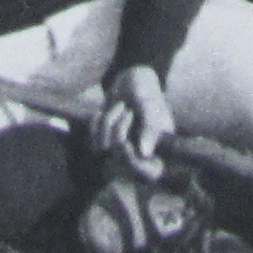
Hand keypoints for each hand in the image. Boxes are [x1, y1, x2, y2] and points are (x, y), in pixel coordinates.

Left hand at [96, 65, 175, 180]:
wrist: (131, 78)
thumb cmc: (147, 91)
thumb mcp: (150, 105)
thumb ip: (150, 127)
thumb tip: (145, 153)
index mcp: (160, 149)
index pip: (149, 174)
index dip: (133, 164)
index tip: (124, 144)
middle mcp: (141, 154)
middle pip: (121, 160)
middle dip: (119, 131)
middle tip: (128, 111)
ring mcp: (122, 149)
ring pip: (105, 147)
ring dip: (109, 122)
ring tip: (120, 106)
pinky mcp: (107, 142)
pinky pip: (93, 141)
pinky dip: (96, 123)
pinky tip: (103, 111)